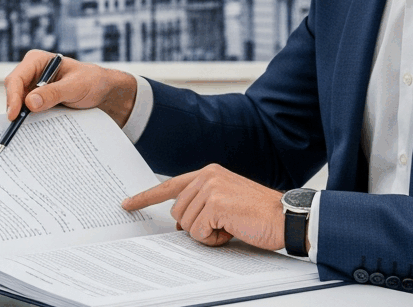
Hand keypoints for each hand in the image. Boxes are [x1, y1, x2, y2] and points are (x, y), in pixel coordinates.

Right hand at [4, 49, 137, 126]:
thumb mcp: (75, 86)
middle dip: (14, 107)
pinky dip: (27, 119)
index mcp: (37, 60)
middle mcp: (31, 72)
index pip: (16, 78)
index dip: (13, 97)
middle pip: (13, 91)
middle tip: (17, 126)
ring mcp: (33, 87)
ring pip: (17, 102)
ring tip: (22, 130)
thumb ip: (53, 93)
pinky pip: (26, 110)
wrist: (102, 91)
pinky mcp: (37, 100)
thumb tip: (30, 102)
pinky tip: (31, 129)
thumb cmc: (91, 81)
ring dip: (20, 115)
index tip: (14, 114)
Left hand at [122, 164, 285, 250]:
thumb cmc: (258, 215)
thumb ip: (200, 206)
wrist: (285, 218)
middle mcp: (206, 176)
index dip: (145, 197)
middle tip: (222, 226)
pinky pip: (198, 232)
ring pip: (185, 224)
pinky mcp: (215, 203)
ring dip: (206, 234)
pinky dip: (213, 239)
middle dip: (195, 227)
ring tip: (229, 226)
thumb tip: (178, 224)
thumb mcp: (225, 204)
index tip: (127, 204)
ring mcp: (210, 188)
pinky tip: (231, 230)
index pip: (169, 186)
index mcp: (208, 173)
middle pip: (176, 213)